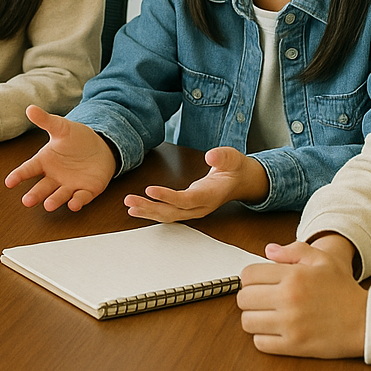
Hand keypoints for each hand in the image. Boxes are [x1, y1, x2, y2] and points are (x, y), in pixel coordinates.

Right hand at [4, 105, 115, 211]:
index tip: (9, 182)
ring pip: (60, 195)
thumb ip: (46, 121)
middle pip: (42, 188)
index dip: (19, 175)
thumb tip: (30, 108)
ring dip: (54, 201)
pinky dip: (77, 202)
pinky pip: (81, 198)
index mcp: (45, 162)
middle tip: (26, 201)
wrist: (100, 146)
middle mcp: (55, 177)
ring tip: (48, 205)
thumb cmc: (76, 138)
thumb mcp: (61, 127)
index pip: (29, 169)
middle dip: (35, 195)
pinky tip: (73, 204)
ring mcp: (70, 185)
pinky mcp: (86, 191)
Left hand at [124, 146, 266, 221]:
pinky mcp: (187, 208)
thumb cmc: (235, 168)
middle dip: (150, 208)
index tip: (150, 190)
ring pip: (168, 215)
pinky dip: (152, 211)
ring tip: (129, 205)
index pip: (187, 200)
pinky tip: (137, 208)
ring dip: (148, 211)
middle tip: (130, 200)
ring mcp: (194, 209)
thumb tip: (211, 155)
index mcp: (211, 195)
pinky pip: (168, 213)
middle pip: (173, 212)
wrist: (240, 182)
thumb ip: (223, 157)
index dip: (168, 197)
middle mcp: (200, 206)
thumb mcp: (233, 158)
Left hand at [235, 234, 366, 358]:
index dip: (250, 279)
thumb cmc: (344, 290)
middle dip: (250, 298)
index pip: (248, 275)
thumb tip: (268, 250)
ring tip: (267, 316)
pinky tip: (275, 331)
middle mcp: (288, 299)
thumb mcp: (323, 260)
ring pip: (247, 322)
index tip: (259, 284)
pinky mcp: (294, 346)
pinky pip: (260, 343)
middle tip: (262, 300)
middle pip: (244, 299)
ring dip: (254, 319)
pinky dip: (263, 338)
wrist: (366, 321)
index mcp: (293, 275)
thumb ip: (294, 250)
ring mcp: (290, 324)